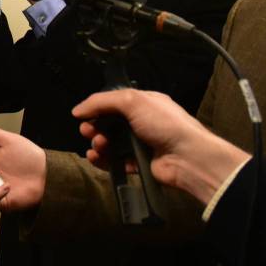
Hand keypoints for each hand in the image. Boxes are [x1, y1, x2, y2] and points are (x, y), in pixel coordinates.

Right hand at [73, 89, 249, 204]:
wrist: (188, 158)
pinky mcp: (138, 164)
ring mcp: (139, 144)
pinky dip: (103, 160)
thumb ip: (101, 102)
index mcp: (143, 104)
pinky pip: (115, 161)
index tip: (82, 115)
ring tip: (98, 146)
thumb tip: (77, 110)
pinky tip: (96, 159)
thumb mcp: (133, 101)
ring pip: (109, 143)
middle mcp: (141, 123)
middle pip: (108, 124)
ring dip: (98, 144)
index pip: (112, 103)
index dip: (96, 108)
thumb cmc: (164, 124)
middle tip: (88, 132)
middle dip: (94, 127)